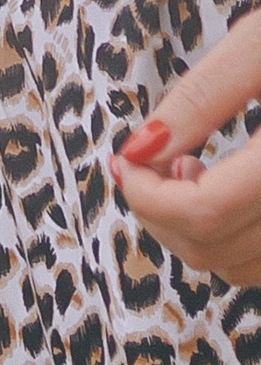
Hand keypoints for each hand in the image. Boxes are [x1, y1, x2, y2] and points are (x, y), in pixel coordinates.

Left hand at [115, 5, 260, 290]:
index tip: (126, 162)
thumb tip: (138, 152)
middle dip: (161, 214)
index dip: (146, 196)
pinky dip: (231, 240)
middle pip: (213, 247)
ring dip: (195, 231)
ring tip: (190, 169)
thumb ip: (203, 98)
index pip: (205, 212)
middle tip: (150, 162)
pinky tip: (226, 186)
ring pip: (238, 267)